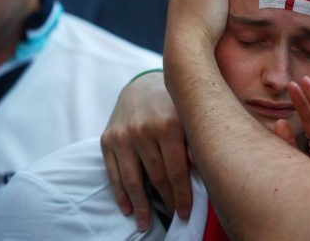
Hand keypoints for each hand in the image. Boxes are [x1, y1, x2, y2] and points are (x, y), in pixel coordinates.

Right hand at [100, 71, 191, 231]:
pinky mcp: (107, 139)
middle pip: (156, 176)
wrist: (142, 85)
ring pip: (132, 179)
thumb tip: (202, 171)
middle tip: (173, 216)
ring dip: (140, 205)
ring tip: (145, 223)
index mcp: (169, 124)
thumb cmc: (173, 105)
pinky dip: (120, 194)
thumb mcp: (188, 117)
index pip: (176, 169)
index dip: (182, 194)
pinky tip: (128, 208)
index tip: (186, 213)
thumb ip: (194, 143)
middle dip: (166, 200)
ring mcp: (123, 136)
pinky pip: (113, 173)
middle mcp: (144, 130)